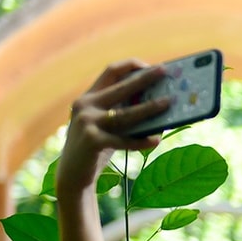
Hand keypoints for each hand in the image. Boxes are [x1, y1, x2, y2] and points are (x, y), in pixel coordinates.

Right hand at [55, 61, 170, 198]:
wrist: (72, 174)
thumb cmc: (96, 147)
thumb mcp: (106, 124)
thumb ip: (123, 111)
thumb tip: (158, 102)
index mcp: (89, 97)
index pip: (110, 71)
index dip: (131, 65)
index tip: (151, 66)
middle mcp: (85, 105)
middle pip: (120, 87)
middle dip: (144, 78)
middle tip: (164, 72)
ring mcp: (87, 123)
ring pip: (125, 114)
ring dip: (149, 108)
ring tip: (168, 103)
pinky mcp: (92, 141)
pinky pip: (123, 140)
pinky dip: (141, 141)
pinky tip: (156, 140)